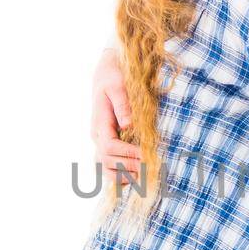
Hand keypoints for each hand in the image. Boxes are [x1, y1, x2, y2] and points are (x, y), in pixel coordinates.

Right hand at [90, 46, 142, 182]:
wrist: (107, 74)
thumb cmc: (114, 78)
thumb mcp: (118, 86)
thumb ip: (123, 105)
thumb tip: (128, 125)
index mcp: (100, 124)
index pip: (109, 147)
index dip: (128, 154)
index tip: (146, 154)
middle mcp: (98, 136)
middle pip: (106, 162)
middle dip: (128, 166)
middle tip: (150, 166)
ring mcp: (101, 142)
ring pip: (104, 168)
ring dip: (123, 175)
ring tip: (143, 174)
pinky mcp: (108, 144)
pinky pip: (109, 167)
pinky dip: (121, 175)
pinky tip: (137, 176)